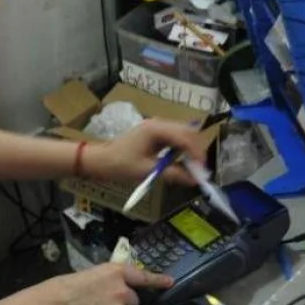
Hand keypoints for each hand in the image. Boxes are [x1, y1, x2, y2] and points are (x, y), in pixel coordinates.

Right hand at [38, 263, 172, 304]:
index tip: (169, 282)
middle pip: (134, 299)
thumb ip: (107, 281)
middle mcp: (122, 289)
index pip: (143, 276)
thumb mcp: (90, 276)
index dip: (158, 280)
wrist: (56, 303)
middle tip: (104, 304)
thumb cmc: (65, 288)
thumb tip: (115, 290)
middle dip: (124, 303)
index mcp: (114, 271)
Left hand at [85, 119, 207, 184]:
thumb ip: (172, 174)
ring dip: (190, 149)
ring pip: (184, 133)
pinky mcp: (156, 133)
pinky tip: (182, 161)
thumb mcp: (147, 172)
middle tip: (200, 170)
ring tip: (193, 167)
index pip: (185, 137)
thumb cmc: (121, 165)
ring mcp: (157, 127)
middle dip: (196, 150)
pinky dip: (183, 148)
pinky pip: (176, 137)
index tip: (202, 170)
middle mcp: (158, 123)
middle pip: (187, 131)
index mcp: (155, 129)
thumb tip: (194, 181)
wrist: (102, 160)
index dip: (196, 153)